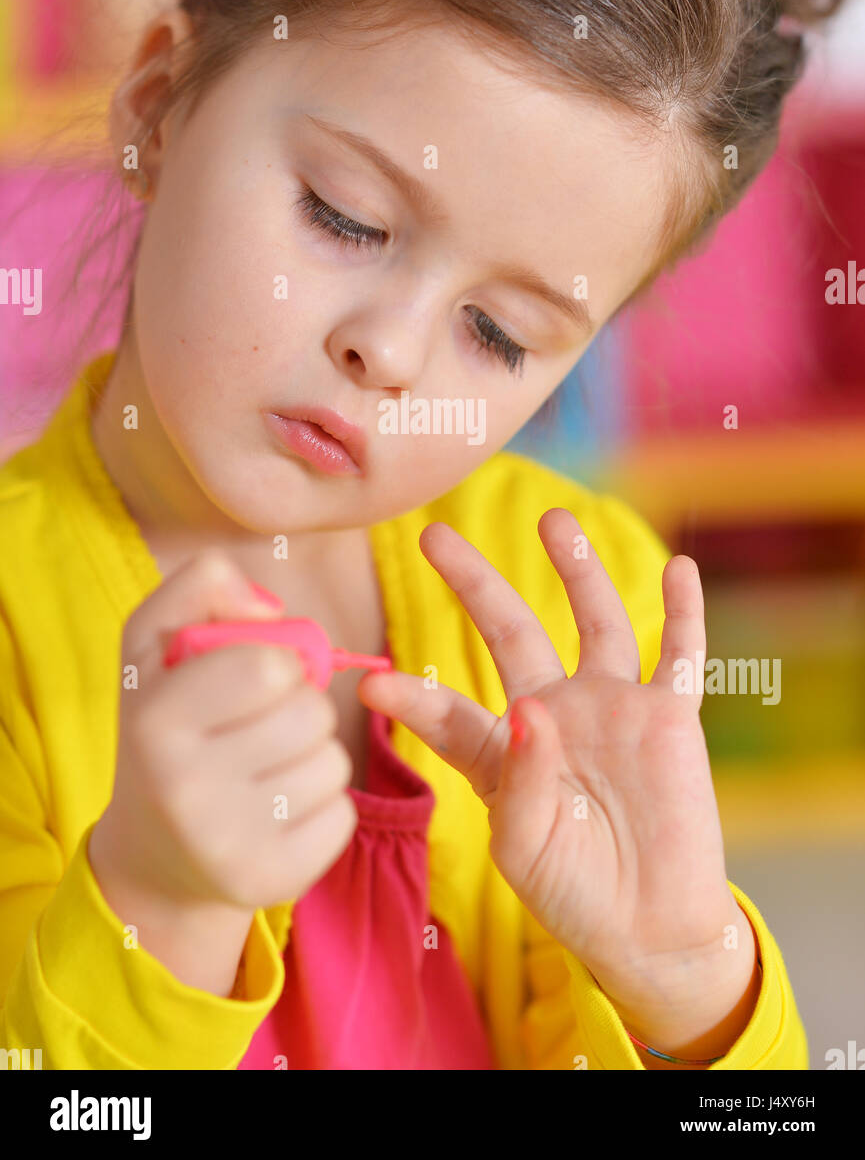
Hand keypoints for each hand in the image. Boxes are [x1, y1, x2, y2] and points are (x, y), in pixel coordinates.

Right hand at [90, 549, 357, 912]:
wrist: (155, 854)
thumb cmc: (168, 724)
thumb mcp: (156, 640)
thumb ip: (204, 583)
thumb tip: (273, 608)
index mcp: (156, 718)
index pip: (272, 666)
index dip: (276, 662)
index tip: (249, 680)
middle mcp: (183, 787)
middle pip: (312, 713)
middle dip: (300, 707)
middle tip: (258, 727)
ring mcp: (226, 844)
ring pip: (334, 762)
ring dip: (314, 754)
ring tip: (265, 770)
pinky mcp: (269, 882)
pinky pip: (343, 814)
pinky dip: (323, 805)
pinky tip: (277, 812)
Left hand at [357, 508, 743, 1018]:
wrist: (649, 926)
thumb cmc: (572, 892)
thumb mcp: (526, 849)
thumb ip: (523, 779)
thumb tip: (532, 708)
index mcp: (500, 751)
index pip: (446, 710)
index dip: (410, 695)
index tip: (368, 682)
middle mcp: (549, 712)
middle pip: (509, 630)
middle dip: (473, 582)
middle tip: (434, 534)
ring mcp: (610, 709)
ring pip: (594, 621)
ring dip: (577, 569)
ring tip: (554, 519)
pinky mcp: (667, 719)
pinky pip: (679, 655)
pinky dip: (683, 614)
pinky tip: (679, 569)